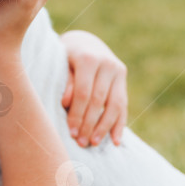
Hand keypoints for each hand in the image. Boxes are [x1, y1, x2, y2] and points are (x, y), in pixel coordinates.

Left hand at [59, 30, 127, 147]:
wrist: (84, 42)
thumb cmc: (65, 56)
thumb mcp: (61, 64)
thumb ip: (65, 83)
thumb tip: (66, 103)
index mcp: (88, 58)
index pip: (83, 93)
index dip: (78, 114)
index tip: (72, 133)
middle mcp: (107, 63)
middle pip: (99, 100)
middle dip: (90, 124)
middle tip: (81, 143)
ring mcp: (118, 70)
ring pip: (115, 104)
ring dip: (104, 127)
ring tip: (94, 143)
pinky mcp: (123, 76)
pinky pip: (123, 104)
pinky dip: (119, 124)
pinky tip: (115, 141)